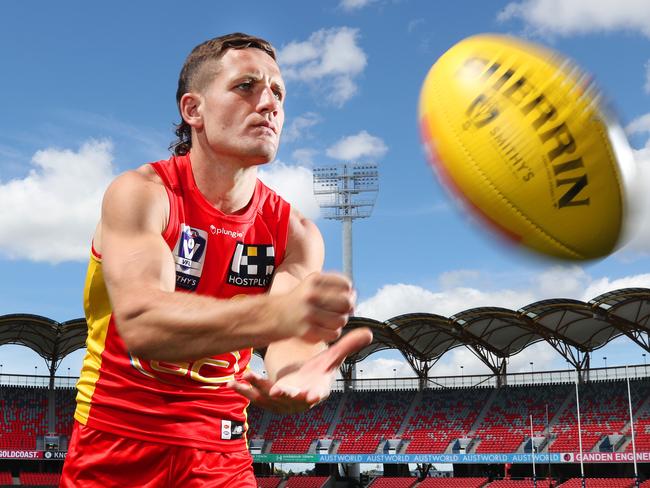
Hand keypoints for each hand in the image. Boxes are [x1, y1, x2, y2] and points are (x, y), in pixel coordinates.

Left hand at [228, 328, 372, 413]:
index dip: (312, 396)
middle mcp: (298, 400)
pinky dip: (245, 389)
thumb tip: (370, 332)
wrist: (302, 381)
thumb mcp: (332, 357)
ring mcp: (281, 402)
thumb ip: (348, 345)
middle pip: (291, 400)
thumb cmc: (318, 369)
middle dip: (284, 396)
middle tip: (278, 391)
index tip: (309, 396)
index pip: (316, 395)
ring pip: (268, 399)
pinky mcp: (267, 399)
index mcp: (316, 390)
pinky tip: (234, 381)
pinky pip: (255, 396)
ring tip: (245, 378)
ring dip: (256, 390)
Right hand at [274, 272, 355, 343]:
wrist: (275, 315)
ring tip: (330, 320)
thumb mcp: (313, 283)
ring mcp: (309, 314)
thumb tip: (355, 295)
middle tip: (341, 311)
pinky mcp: (308, 330)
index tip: (344, 297)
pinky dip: (332, 333)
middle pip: (347, 303)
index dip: (349, 293)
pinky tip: (324, 328)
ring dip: (340, 322)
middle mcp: (311, 295)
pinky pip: (334, 334)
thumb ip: (334, 286)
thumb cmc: (300, 300)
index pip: (346, 285)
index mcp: (314, 280)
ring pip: (342, 320)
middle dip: (347, 308)